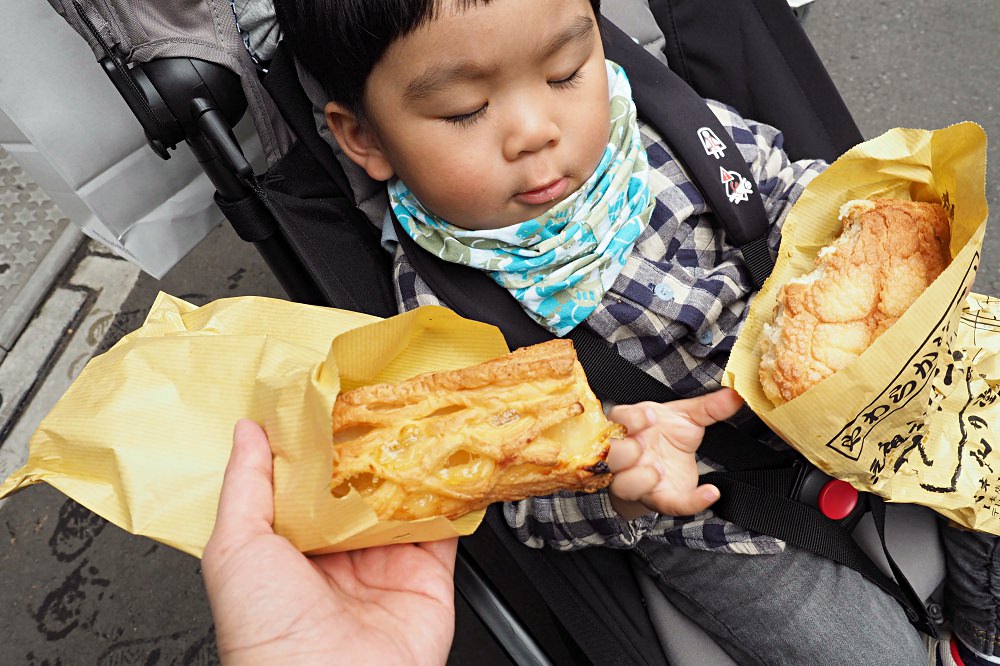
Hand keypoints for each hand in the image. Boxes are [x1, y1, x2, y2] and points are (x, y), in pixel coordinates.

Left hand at [202, 420, 456, 664]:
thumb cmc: (268, 632)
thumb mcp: (235, 548)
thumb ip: (244, 485)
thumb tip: (247, 432)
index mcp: (289, 548)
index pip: (308, 482)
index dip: (318, 444)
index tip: (329, 404)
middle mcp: (338, 555)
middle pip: (360, 487)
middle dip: (369, 450)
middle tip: (377, 407)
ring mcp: (385, 565)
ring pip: (403, 501)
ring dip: (410, 465)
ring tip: (415, 423)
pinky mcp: (427, 575)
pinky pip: (443, 528)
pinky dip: (450, 496)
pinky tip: (448, 464)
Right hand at [606, 388, 743, 519]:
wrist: (667, 466)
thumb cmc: (667, 435)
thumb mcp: (687, 418)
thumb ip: (710, 407)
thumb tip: (736, 394)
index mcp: (631, 426)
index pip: (619, 419)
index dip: (631, 419)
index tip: (651, 417)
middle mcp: (628, 455)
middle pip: (612, 455)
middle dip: (623, 452)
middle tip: (642, 447)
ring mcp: (638, 480)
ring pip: (624, 485)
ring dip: (638, 479)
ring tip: (658, 471)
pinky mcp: (659, 499)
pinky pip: (668, 505)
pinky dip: (691, 502)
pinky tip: (710, 492)